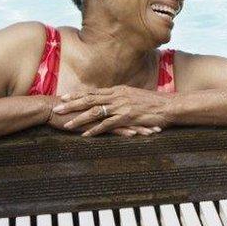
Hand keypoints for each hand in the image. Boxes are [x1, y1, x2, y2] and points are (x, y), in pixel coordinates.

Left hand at [53, 86, 169, 136]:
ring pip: (95, 111)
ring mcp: (122, 106)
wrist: (170, 106)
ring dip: (79, 118)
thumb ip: (123, 98)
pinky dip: (95, 130)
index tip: (64, 97)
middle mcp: (118, 96)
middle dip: (71, 104)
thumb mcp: (136, 96)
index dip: (77, 95)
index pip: (93, 92)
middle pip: (90, 99)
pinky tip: (85, 135)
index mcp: (119, 90)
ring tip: (66, 124)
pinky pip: (108, 124)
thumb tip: (113, 100)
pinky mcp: (128, 117)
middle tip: (57, 108)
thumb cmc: (155, 103)